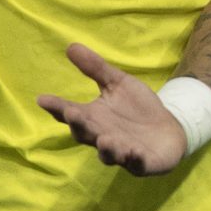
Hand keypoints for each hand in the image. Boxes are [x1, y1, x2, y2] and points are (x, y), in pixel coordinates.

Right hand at [37, 43, 187, 175]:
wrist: (169, 129)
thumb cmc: (137, 107)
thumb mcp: (118, 83)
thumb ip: (95, 68)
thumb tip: (70, 46)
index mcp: (93, 118)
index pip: (69, 113)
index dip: (56, 107)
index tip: (42, 98)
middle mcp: (101, 136)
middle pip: (85, 133)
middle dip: (79, 124)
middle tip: (72, 113)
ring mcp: (121, 152)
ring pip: (108, 153)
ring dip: (106, 148)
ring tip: (105, 139)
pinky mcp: (142, 163)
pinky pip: (136, 164)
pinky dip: (134, 159)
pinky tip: (135, 152)